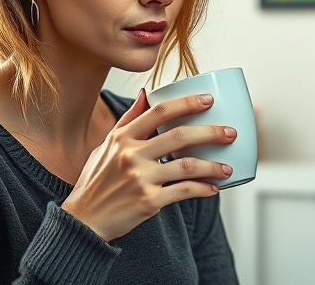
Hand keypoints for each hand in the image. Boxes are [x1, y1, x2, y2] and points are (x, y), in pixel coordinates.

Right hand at [61, 89, 236, 240]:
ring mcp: (140, 178)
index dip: (187, 103)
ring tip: (228, 168)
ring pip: (187, 166)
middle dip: (211, 133)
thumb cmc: (96, 181)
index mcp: (122, 137)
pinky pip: (183, 191)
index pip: (159, 111)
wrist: (83, 220)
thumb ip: (128, 120)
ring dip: (213, 166)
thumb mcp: (106, 145)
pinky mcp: (148, 201)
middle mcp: (131, 155)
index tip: (209, 100)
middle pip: (179, 136)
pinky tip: (213, 188)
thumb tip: (146, 93)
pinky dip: (203, 189)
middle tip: (231, 133)